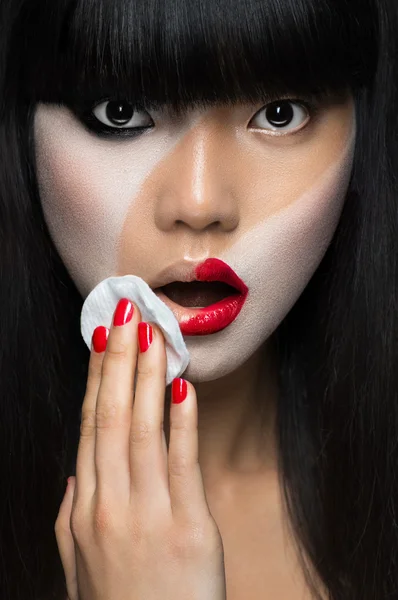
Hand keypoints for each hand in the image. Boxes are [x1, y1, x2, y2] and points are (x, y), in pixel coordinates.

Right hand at [55, 298, 226, 599]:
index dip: (96, 377)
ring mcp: (148, 514)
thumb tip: (76, 475)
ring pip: (143, 429)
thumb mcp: (77, 566)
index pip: (90, 425)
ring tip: (153, 334)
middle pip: (112, 416)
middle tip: (128, 314)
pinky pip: (183, 462)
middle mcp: (109, 503)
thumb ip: (71, 518)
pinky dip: (182, 421)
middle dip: (119, 360)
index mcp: (82, 508)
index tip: (103, 338)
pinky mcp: (189, 528)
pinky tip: (182, 386)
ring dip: (147, 376)